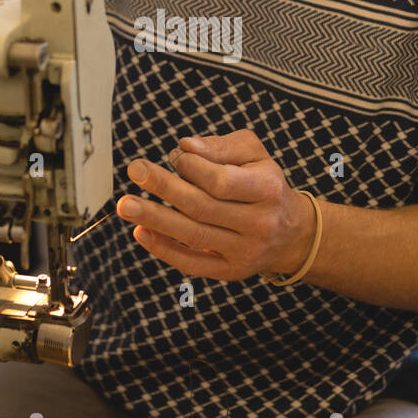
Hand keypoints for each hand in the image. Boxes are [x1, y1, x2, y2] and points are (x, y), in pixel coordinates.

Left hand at [115, 128, 315, 281]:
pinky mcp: (230, 271)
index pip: (222, 181)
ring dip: (155, 218)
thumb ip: (221, 146)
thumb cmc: (264, 184)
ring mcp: (244, 252)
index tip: (175, 156)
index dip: (192, 167)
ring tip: (126, 204)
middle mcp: (259, 223)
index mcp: (267, 189)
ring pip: (193, 235)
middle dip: (164, 187)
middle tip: (134, 170)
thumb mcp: (254, 154)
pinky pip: (192, 263)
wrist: (292, 233)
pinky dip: (164, 249)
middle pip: (202, 207)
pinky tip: (141, 232)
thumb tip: (185, 146)